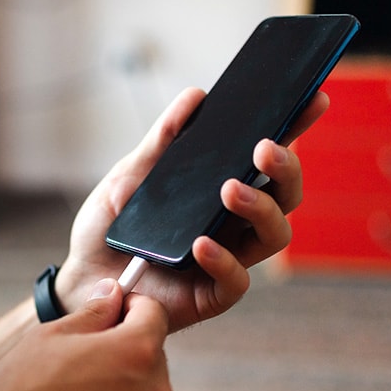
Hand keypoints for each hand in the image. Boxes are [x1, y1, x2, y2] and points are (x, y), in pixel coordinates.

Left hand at [55, 86, 328, 332]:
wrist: (78, 277)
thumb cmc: (109, 228)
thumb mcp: (130, 177)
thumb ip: (163, 141)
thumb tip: (197, 96)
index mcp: (219, 189)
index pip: (265, 160)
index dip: (294, 130)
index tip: (312, 99)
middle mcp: (232, 223)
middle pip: (285, 195)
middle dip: (285, 168)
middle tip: (264, 149)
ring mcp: (227, 258)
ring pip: (275, 235)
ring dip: (261, 208)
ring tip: (228, 189)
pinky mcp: (211, 295)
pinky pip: (236, 280)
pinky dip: (223, 259)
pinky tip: (200, 243)